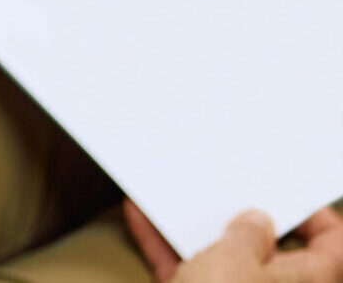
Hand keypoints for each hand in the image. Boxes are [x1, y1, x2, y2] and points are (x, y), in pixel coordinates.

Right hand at [129, 201, 342, 282]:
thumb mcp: (233, 259)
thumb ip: (247, 233)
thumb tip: (257, 222)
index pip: (336, 246)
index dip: (318, 217)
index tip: (290, 196)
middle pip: (277, 255)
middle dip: (248, 223)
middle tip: (230, 194)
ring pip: (229, 266)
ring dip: (202, 235)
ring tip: (180, 201)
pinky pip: (193, 277)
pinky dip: (173, 254)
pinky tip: (145, 223)